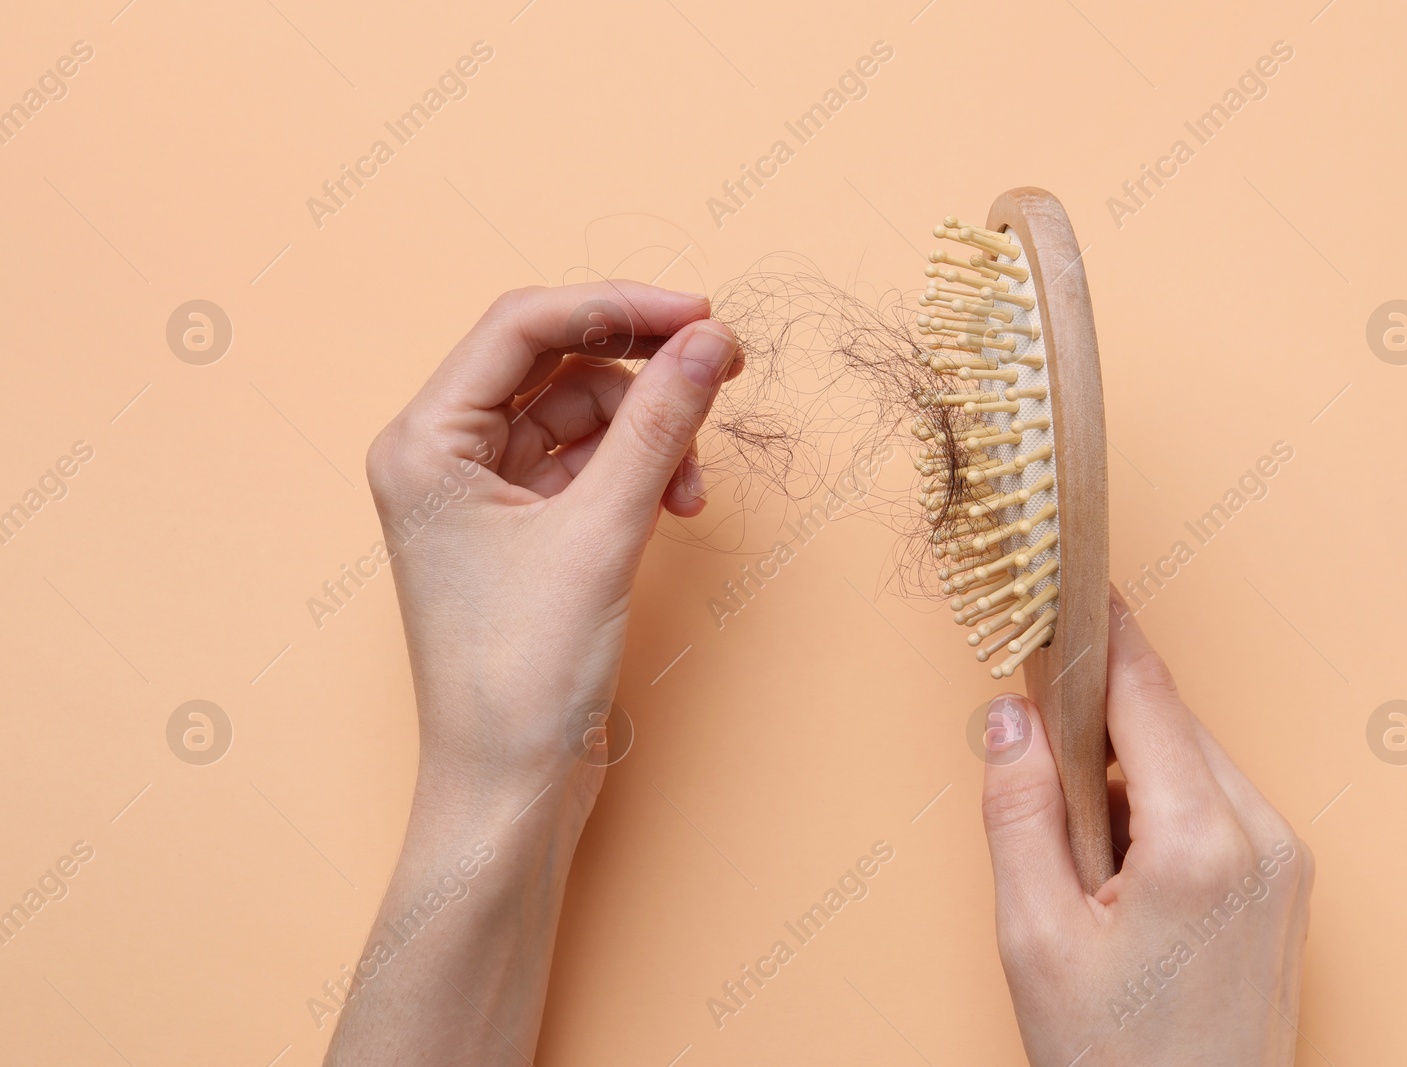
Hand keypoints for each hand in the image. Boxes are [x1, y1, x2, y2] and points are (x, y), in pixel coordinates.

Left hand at [324, 282, 738, 1064]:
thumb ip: (658, 426)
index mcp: (424, 442)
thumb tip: (708, 341)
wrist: (512, 789)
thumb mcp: (600, 534)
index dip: (616, 306)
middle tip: (723, 366)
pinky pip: (590, 464)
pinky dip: (640, 471)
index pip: (523, 327)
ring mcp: (484, 493)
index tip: (698, 314)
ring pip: (582, 415)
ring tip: (695, 483)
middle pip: (555, 364)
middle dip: (640, 367)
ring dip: (650, 431)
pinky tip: (677, 503)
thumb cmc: (522, 678)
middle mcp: (443, 456)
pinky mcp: (523, 529)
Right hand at [981, 593, 1313, 1064]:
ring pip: (1189, 760)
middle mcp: (1262, 836)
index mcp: (1200, 841)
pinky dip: (1158, 803)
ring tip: (1076, 848)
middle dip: (1097, 717)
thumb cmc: (1115, 1059)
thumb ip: (1017, 810)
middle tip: (1030, 739)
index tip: (1071, 586)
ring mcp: (1284, 861)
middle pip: (1167, 723)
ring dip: (1125, 767)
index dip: (1101, 633)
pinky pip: (1213, 803)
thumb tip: (1009, 716)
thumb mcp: (1035, 935)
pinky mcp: (1285, 884)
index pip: (1145, 694)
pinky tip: (1117, 867)